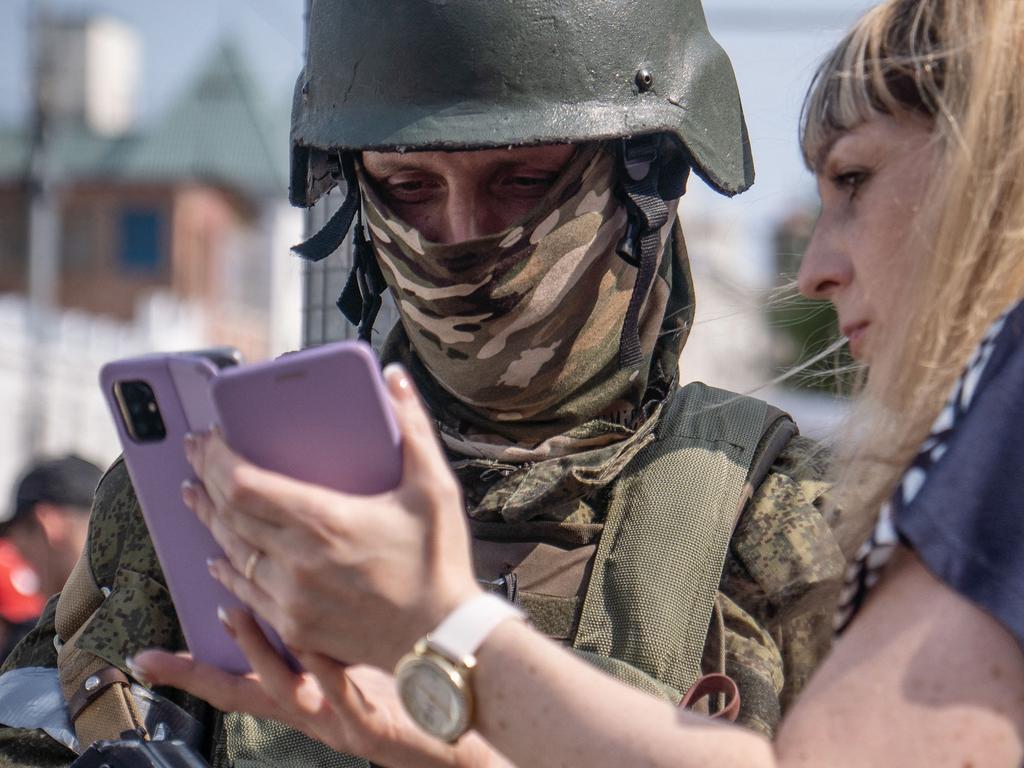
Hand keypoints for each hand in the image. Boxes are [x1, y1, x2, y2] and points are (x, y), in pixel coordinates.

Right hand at [129, 607, 510, 767]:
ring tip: (233, 612)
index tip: (145, 660)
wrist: (452, 723)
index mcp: (299, 696)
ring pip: (284, 688)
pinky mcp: (368, 727)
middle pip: (242, 693)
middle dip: (198, 673)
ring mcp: (334, 721)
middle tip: (161, 647)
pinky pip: (340, 692)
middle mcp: (307, 713)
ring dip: (256, 651)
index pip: (233, 684)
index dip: (190, 672)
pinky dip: (322, 668)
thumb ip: (324, 629)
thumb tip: (299, 573)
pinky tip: (316, 641)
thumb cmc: (402, 685)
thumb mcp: (352, 663)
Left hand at [181, 364, 482, 669]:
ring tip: (196, 495)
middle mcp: (298, 559)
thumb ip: (413, 427)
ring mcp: (292, 597)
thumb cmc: (439, 561)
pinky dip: (227, 570)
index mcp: (325, 520)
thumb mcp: (434, 487)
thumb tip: (395, 376)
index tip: (206, 438)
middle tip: (194, 456)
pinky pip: (246, 594)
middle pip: (228, 514)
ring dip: (208, 520)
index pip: (243, 484)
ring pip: (231, 553)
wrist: (441, 637)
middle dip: (204, 479)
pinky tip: (217, 558)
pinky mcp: (295, 625)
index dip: (215, 458)